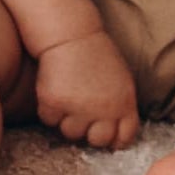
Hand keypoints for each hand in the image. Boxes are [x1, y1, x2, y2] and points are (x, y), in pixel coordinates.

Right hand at [30, 25, 140, 150]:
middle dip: (90, 132)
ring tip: (69, 94)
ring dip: (67, 119)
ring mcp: (79, 107)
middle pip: (98, 140)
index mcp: (124, 102)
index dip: (114, 139)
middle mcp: (104, 109)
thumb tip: (117, 138)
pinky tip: (55, 88)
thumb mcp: (120, 79)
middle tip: (83, 112)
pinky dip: (49, 109)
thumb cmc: (95, 55)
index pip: (124, 136)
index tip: (105, 133)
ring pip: (71, 132)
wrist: (70, 34)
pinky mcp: (54, 103)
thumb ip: (121, 107)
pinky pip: (49, 120)